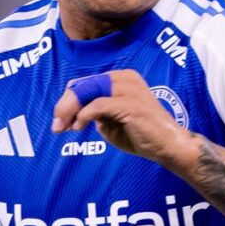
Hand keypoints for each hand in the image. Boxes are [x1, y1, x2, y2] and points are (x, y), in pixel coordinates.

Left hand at [51, 68, 193, 167]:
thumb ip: (96, 112)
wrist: (168, 146)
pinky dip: (84, 116)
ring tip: (63, 127)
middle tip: (56, 125)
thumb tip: (76, 112)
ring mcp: (128, 89)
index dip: (69, 100)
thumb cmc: (143, 136)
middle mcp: (124, 78)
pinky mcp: (129, 103)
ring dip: (71, 110)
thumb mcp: (112, 121)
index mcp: (121, 78)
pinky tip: (78, 128)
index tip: (60, 120)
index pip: (86, 83)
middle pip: (84, 85)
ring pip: (88, 92)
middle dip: (65, 105)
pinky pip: (98, 105)